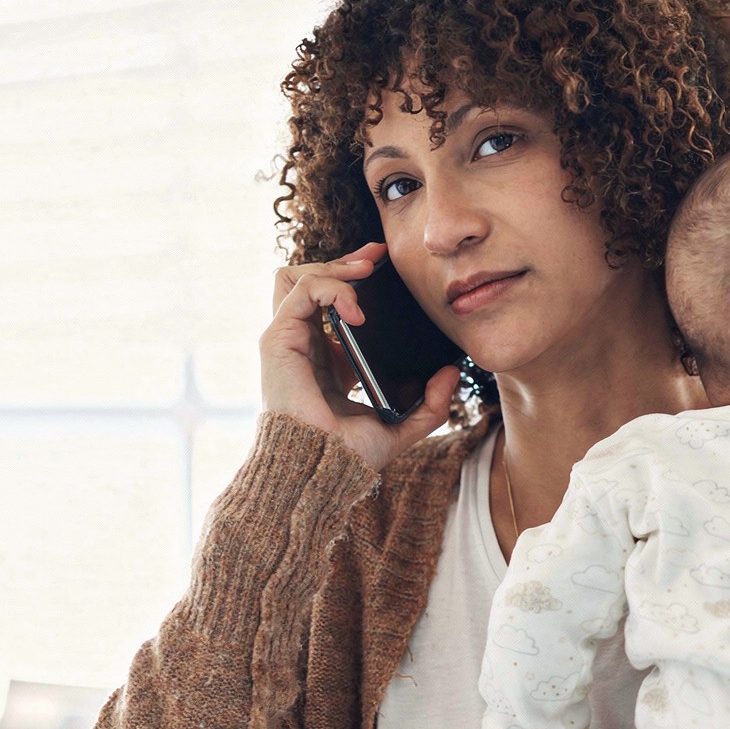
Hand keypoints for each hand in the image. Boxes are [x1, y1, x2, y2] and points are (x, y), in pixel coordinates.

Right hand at [262, 240, 463, 472]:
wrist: (322, 470)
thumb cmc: (349, 457)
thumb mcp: (400, 427)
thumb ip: (428, 406)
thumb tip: (451, 374)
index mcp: (327, 361)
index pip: (334, 305)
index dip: (356, 280)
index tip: (384, 267)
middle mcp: (304, 345)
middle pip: (314, 282)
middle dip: (346, 262)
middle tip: (377, 257)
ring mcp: (288, 340)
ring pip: (298, 277)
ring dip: (333, 266)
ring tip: (364, 273)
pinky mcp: (278, 339)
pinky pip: (301, 290)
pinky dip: (332, 287)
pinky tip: (358, 307)